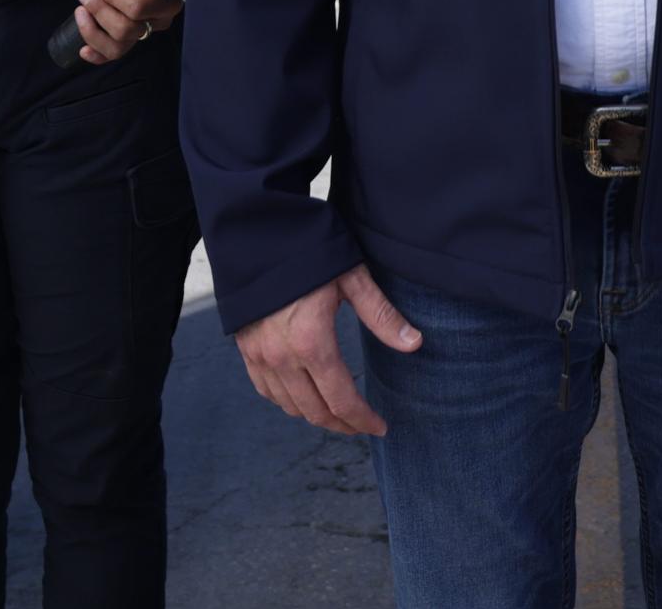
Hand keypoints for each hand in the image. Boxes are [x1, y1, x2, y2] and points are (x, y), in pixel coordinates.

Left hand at [69, 0, 180, 64]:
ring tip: (81, 12)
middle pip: (127, 29)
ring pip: (119, 46)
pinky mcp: (131, 41)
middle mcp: (159, 20)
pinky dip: (97, 56)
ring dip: (94, 32)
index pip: (141, 7)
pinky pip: (114, 55)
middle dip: (100, 11)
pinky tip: (84, 50)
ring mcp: (145, 34)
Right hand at [236, 265, 417, 435]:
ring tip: (338, 413)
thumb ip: (381, 315)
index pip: (341, 399)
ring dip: (315, 415)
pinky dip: (287, 401)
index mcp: (311, 342)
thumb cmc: (308, 250)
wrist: (257, 233)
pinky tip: (302, 397)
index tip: (380, 427)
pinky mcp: (246, 349)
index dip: (363, 420)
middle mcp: (282, 357)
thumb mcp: (350, 277)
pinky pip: (266, 391)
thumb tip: (415, 343)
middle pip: (315, 411)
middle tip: (362, 426)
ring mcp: (259, 356)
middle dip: (342, 424)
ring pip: (289, 406)